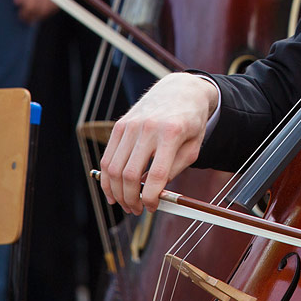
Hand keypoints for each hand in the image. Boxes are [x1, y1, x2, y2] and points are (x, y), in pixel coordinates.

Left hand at [13, 0, 77, 23]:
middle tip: (27, 18)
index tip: (21, 16)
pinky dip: (53, 6)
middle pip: (42, 9)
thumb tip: (18, 3)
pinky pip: (61, 1)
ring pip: (52, 7)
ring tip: (36, 14)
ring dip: (43, 13)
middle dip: (33, 15)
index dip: (25, 13)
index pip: (31, 4)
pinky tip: (46, 6)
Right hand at [99, 72, 219, 214]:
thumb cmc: (190, 121)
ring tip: (125, 203)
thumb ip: (174, 170)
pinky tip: (113, 190)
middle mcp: (148, 128)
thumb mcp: (193, 147)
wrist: (180, 90)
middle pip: (130, 175)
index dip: (152, 198)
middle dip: (131, 199)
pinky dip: (107, 178)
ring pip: (114, 168)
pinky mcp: (120, 125)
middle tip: (136, 210)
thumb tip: (154, 195)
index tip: (152, 208)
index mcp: (172, 133)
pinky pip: (108, 157)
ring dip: (117, 192)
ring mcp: (131, 125)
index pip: (156, 175)